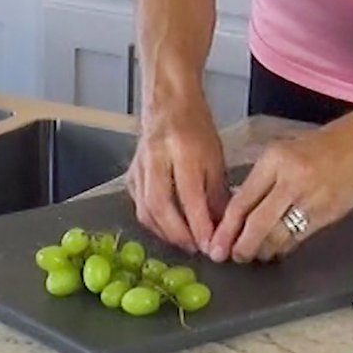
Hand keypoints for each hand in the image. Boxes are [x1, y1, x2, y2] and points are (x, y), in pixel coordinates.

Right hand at [126, 101, 228, 252]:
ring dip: (165, 232)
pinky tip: (167, 230)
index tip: (211, 244)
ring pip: (145, 208)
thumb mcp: (216, 158)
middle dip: (178, 233)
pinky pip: (138, 204)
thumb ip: (218, 194)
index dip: (199, 224)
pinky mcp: (130, 173)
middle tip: (195, 248)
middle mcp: (156, 157)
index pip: (190, 195)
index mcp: (183, 149)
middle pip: (161, 205)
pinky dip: (152, 222)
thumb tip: (222, 229)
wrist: (168, 103)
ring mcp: (139, 165)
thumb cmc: (197, 129)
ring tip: (184, 243)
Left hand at [207, 120, 352, 262]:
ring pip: (277, 235)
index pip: (242, 200)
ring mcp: (311, 198)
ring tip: (255, 255)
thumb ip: (264, 180)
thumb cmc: (324, 147)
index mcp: (274, 159)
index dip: (226, 228)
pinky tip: (278, 249)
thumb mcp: (286, 152)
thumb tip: (240, 214)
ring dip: (262, 250)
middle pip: (256, 223)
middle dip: (241, 246)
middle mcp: (291, 178)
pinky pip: (298, 237)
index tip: (216, 243)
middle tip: (233, 257)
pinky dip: (284, 247)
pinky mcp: (327, 213)